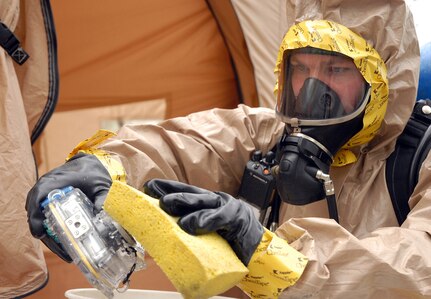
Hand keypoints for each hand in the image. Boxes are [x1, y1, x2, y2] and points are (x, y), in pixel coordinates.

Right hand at [26, 153, 111, 261]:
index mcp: (58, 179)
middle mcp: (46, 184)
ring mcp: (44, 191)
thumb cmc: (94, 174)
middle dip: (43, 232)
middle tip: (60, 250)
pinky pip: (41, 214)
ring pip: (37, 214)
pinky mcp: (46, 198)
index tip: (39, 232)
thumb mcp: (102, 186)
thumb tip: (102, 217)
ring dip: (47, 233)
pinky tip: (63, 242)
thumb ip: (103, 199)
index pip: (39, 195)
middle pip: (34, 209)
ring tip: (64, 251)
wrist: (89, 165)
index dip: (35, 214)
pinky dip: (49, 228)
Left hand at [144, 179, 263, 264]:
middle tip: (157, 199)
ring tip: (168, 206)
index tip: (148, 187)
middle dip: (173, 194)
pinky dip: (207, 220)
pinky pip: (221, 218)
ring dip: (184, 203)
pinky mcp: (237, 219)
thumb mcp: (205, 235)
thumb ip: (187, 231)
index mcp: (207, 203)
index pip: (184, 192)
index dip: (167, 188)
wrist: (257, 252)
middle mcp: (216, 201)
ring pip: (204, 202)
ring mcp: (227, 207)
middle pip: (192, 194)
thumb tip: (161, 234)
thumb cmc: (229, 244)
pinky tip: (195, 224)